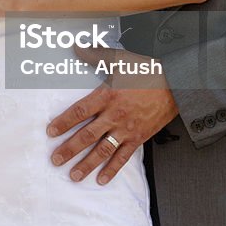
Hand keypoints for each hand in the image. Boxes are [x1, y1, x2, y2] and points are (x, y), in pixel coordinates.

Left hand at [46, 48, 178, 184]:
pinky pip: (123, 157)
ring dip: (87, 164)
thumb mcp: (120, 59)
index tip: (50, 131)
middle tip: (55, 160)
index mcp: (107, 95)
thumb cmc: (147, 70)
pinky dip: (112, 169)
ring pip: (103, 150)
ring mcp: (127, 129)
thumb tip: (77, 46)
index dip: (63, 122)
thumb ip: (96, 55)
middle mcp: (114, 115)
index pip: (80, 111)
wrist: (175, 83)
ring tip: (73, 175)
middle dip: (69, 149)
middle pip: (87, 135)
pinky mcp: (139, 137)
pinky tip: (102, 179)